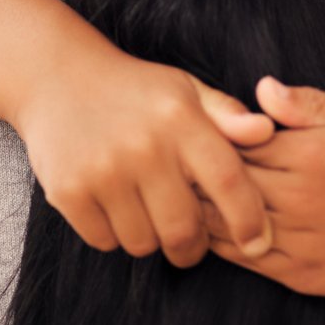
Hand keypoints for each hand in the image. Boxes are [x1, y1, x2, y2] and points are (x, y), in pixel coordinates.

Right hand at [9, 45, 276, 268]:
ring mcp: (103, 170)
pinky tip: (112, 205)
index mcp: (180, 119)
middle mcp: (144, 146)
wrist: (57, 77)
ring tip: (145, 210)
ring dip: (150, 239)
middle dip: (192, 247)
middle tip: (189, 241)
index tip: (258, 244)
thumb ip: (228, 114)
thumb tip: (267, 131)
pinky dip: (114, 235)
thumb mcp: (185, 89)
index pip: (228, 182)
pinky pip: (106, 241)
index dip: (249, 220)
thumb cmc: (135, 91)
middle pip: (184, 230)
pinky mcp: (68, 190)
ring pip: (144, 242)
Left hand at [203, 76, 324, 297]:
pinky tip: (220, 231)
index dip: (216, 138)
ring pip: (228, 226)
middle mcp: (299, 198)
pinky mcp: (304, 276)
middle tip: (178, 164)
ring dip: (206, 211)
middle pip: (225, 183)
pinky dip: (228, 245)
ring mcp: (301, 241)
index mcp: (308, 153)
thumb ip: (307, 104)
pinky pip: (250, 261)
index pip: (237, 142)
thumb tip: (261, 89)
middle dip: (201, 172)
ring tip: (190, 198)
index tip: (199, 133)